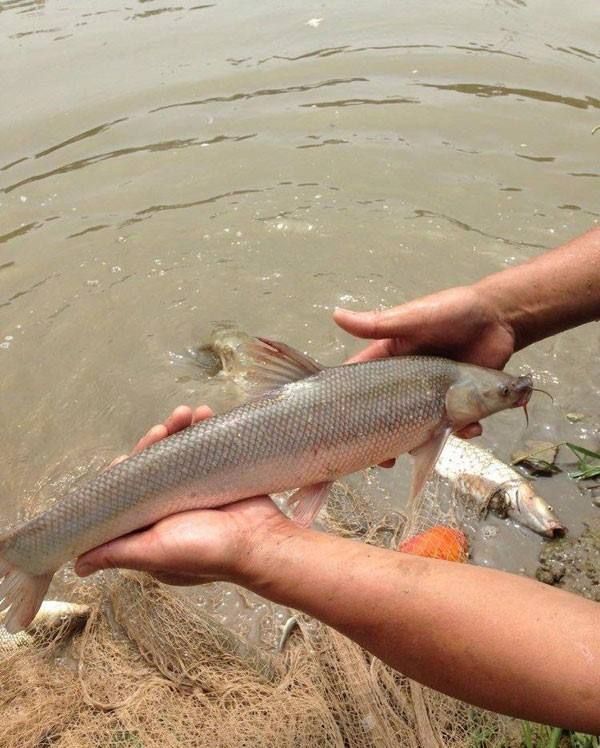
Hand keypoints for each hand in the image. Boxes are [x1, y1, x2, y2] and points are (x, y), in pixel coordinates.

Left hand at [75, 406, 288, 585]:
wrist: (260, 542)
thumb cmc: (208, 552)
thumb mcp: (155, 553)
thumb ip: (117, 552)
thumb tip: (78, 563)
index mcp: (150, 525)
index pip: (128, 491)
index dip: (125, 471)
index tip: (127, 457)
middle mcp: (170, 507)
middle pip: (153, 466)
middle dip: (155, 443)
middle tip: (161, 429)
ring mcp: (196, 490)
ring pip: (179, 452)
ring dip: (179, 429)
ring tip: (187, 413)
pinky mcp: (219, 476)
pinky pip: (207, 447)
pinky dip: (205, 429)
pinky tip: (205, 414)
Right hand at [334, 285, 516, 437]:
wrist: (499, 317)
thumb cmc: (451, 311)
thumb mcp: (412, 318)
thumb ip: (378, 323)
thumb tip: (335, 315)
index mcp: (391, 361)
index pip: (363, 387)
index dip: (351, 409)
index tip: (343, 431)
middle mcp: (410, 382)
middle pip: (390, 416)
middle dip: (386, 438)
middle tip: (384, 459)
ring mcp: (435, 395)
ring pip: (422, 426)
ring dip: (421, 443)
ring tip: (423, 451)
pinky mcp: (461, 402)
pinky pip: (456, 424)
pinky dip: (462, 431)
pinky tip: (470, 429)